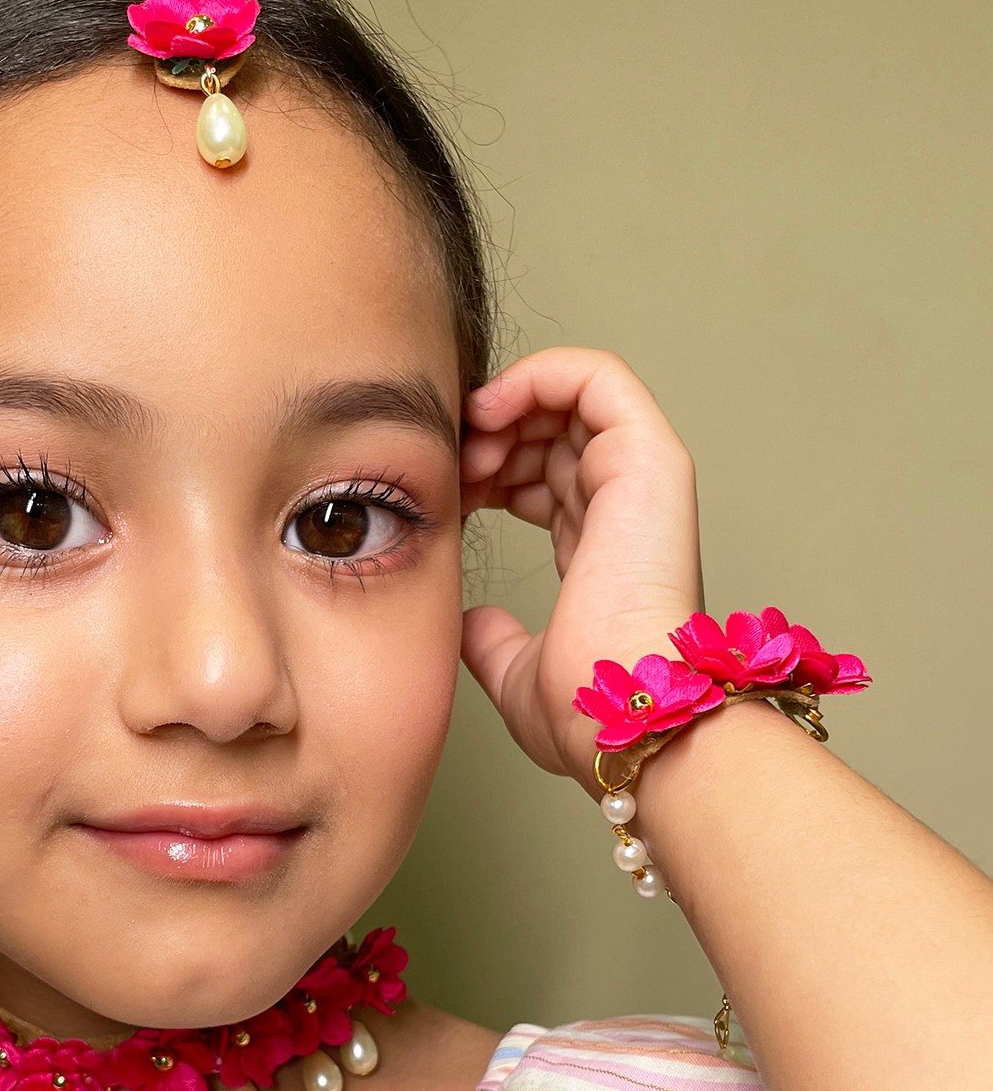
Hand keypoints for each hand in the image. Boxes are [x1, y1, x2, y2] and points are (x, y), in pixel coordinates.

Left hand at [460, 347, 704, 788]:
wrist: (619, 715)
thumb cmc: (584, 709)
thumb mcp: (515, 670)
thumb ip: (491, 639)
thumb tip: (469, 622)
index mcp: (601, 549)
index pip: (541, 479)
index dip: (484, 471)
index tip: (442, 495)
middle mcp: (624, 508)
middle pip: (549, 433)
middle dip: (487, 436)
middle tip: (448, 468)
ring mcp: (641, 478)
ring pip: (568, 397)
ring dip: (504, 408)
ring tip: (467, 448)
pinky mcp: (648, 457)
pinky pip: (596, 377)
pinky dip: (538, 376)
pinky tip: (490, 413)